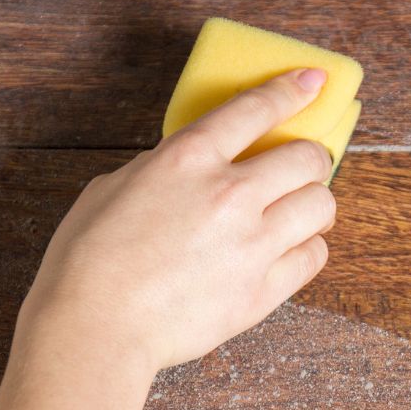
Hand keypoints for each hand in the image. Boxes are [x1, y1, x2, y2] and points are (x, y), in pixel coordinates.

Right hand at [17, 68, 337, 373]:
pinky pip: (313, 257)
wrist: (96, 328)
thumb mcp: (113, 188)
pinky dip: (307, 249)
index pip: (257, 109)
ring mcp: (251, 244)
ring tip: (298, 213)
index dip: (292, 90)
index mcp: (187, 159)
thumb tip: (187, 171)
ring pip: (322, 205)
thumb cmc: (88, 262)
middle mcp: (229, 194)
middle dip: (309, 159)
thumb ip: (160, 170)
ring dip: (314, 204)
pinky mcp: (262, 291)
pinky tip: (290, 251)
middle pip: (307, 157)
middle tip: (298, 171)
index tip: (313, 82)